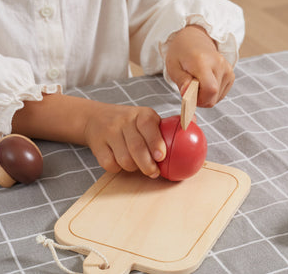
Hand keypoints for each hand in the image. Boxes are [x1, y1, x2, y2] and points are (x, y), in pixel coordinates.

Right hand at [12, 94, 165, 177]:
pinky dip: (117, 168)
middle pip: (136, 147)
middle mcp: (125, 121)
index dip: (156, 143)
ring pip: (124, 159)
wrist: (95, 117)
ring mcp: (110, 132)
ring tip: (137, 165)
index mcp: (142, 114)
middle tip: (153, 172)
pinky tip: (121, 163)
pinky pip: (109, 163)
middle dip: (147, 165)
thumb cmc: (130, 122)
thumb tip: (191, 129)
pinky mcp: (98, 144)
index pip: (148, 126)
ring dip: (133, 168)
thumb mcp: (147, 118)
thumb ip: (166, 127)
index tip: (161, 157)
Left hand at [165, 25, 234, 106]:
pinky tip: (205, 83)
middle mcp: (219, 64)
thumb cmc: (181, 53)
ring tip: (197, 83)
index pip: (210, 89)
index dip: (200, 99)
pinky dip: (212, 94)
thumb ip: (181, 81)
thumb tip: (187, 94)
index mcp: (203, 61)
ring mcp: (227, 69)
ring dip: (206, 96)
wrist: (193, 39)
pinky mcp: (231, 74)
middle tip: (190, 89)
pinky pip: (221, 94)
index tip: (189, 95)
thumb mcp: (173, 66)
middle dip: (200, 99)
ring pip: (218, 97)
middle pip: (214, 96)